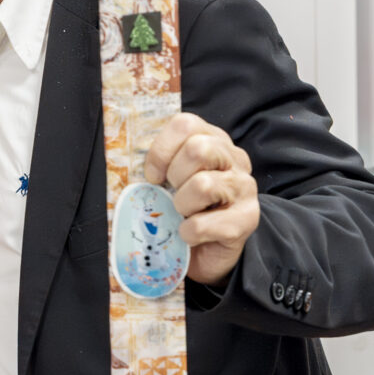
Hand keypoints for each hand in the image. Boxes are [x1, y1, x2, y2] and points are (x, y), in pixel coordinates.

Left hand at [145, 112, 258, 286]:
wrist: (205, 250)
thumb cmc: (181, 209)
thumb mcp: (166, 180)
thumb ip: (155, 165)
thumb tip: (125, 163)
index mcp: (213, 139)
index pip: (185, 124)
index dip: (161, 150)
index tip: (153, 175)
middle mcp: (234, 158)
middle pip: (198, 149)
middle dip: (175, 176)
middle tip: (173, 193)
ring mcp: (244, 187)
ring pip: (203, 184)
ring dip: (182, 205)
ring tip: (184, 213)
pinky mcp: (248, 219)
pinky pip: (204, 224)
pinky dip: (188, 233)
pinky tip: (190, 234)